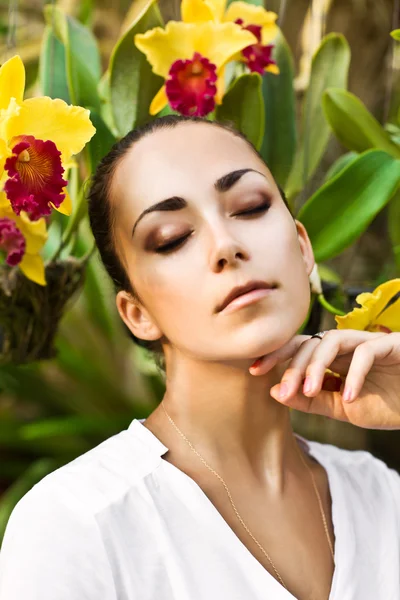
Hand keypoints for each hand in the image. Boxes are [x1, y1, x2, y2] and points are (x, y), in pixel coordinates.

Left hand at [249, 329, 399, 429]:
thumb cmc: (385, 403)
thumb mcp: (342, 409)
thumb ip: (311, 400)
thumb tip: (275, 392)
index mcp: (332, 359)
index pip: (298, 348)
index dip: (275, 356)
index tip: (253, 371)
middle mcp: (346, 346)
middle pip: (309, 342)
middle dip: (291, 364)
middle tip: (282, 389)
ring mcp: (368, 343)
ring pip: (332, 340)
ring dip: (316, 364)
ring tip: (310, 390)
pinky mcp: (391, 346)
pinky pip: (367, 352)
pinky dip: (354, 374)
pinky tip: (348, 397)